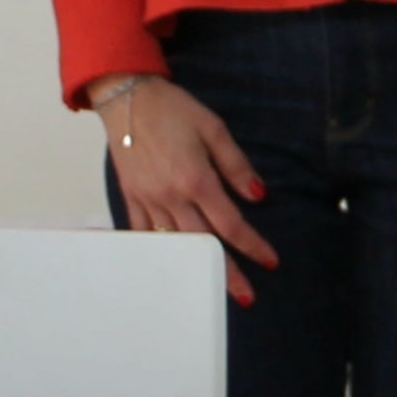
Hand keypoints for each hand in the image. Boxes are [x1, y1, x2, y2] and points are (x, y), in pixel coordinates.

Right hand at [101, 78, 279, 309]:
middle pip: (203, 243)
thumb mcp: (213, 128)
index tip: (270, 261)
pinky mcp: (131, 197)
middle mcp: (171, 196)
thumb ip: (236, 165)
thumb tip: (258, 196)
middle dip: (227, 272)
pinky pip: (143, 233)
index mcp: (196, 179)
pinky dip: (158, 251)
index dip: (253, 245)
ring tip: (210, 288)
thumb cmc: (173, 109)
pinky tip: (171, 266)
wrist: (127, 98)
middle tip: (247, 298)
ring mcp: (148, 199)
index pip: (230, 223)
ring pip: (174, 244)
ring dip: (193, 268)